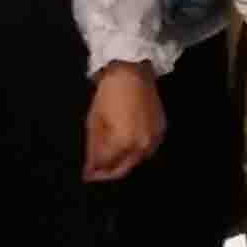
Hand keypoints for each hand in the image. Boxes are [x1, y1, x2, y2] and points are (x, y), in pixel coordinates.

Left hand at [82, 62, 164, 182]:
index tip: (86, 174)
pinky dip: (135, 152)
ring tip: (109, 158)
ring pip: (136, 161)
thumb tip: (90, 170)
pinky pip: (146, 150)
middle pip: (124, 169)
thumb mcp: (95, 122)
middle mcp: (142, 146)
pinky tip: (125, 146)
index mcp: (123, 144)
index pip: (107, 167)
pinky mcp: (161, 131)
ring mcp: (154, 140)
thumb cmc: (109, 94)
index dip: (94, 173)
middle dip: (108, 172)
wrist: (133, 72)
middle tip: (96, 171)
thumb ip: (93, 149)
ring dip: (122, 163)